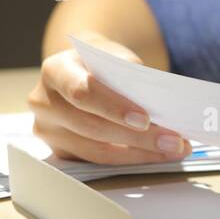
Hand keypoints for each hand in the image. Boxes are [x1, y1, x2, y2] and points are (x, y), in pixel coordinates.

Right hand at [27, 30, 191, 163]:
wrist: (84, 68)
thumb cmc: (103, 62)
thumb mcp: (116, 58)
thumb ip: (131, 79)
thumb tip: (160, 109)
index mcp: (55, 71)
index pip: (83, 92)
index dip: (114, 108)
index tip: (146, 119)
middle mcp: (44, 102)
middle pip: (93, 127)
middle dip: (139, 138)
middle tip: (175, 141)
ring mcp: (48, 130)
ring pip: (97, 151)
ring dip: (141, 154)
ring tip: (173, 150)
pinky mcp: (60, 150)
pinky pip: (98, 161)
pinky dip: (131, 159)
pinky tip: (157, 155)